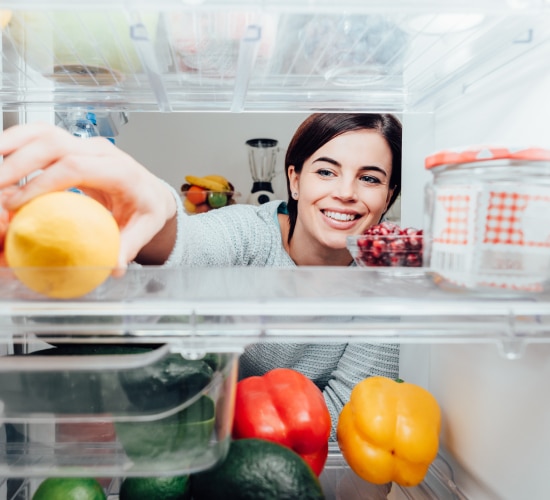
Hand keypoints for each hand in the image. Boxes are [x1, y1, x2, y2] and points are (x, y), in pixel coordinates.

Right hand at [0, 122, 176, 267]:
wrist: (150, 190)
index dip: (42, 183)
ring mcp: (85, 143)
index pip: (75, 167)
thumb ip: (129, 246)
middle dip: (18, 162)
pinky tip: (0, 156)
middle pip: (54, 143)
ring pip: (43, 132)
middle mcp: (101, 151)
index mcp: (119, 170)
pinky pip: (39, 135)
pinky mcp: (73, 143)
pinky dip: (16, 142)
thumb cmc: (146, 208)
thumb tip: (115, 267)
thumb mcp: (145, 228)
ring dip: (11, 145)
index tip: (17, 203)